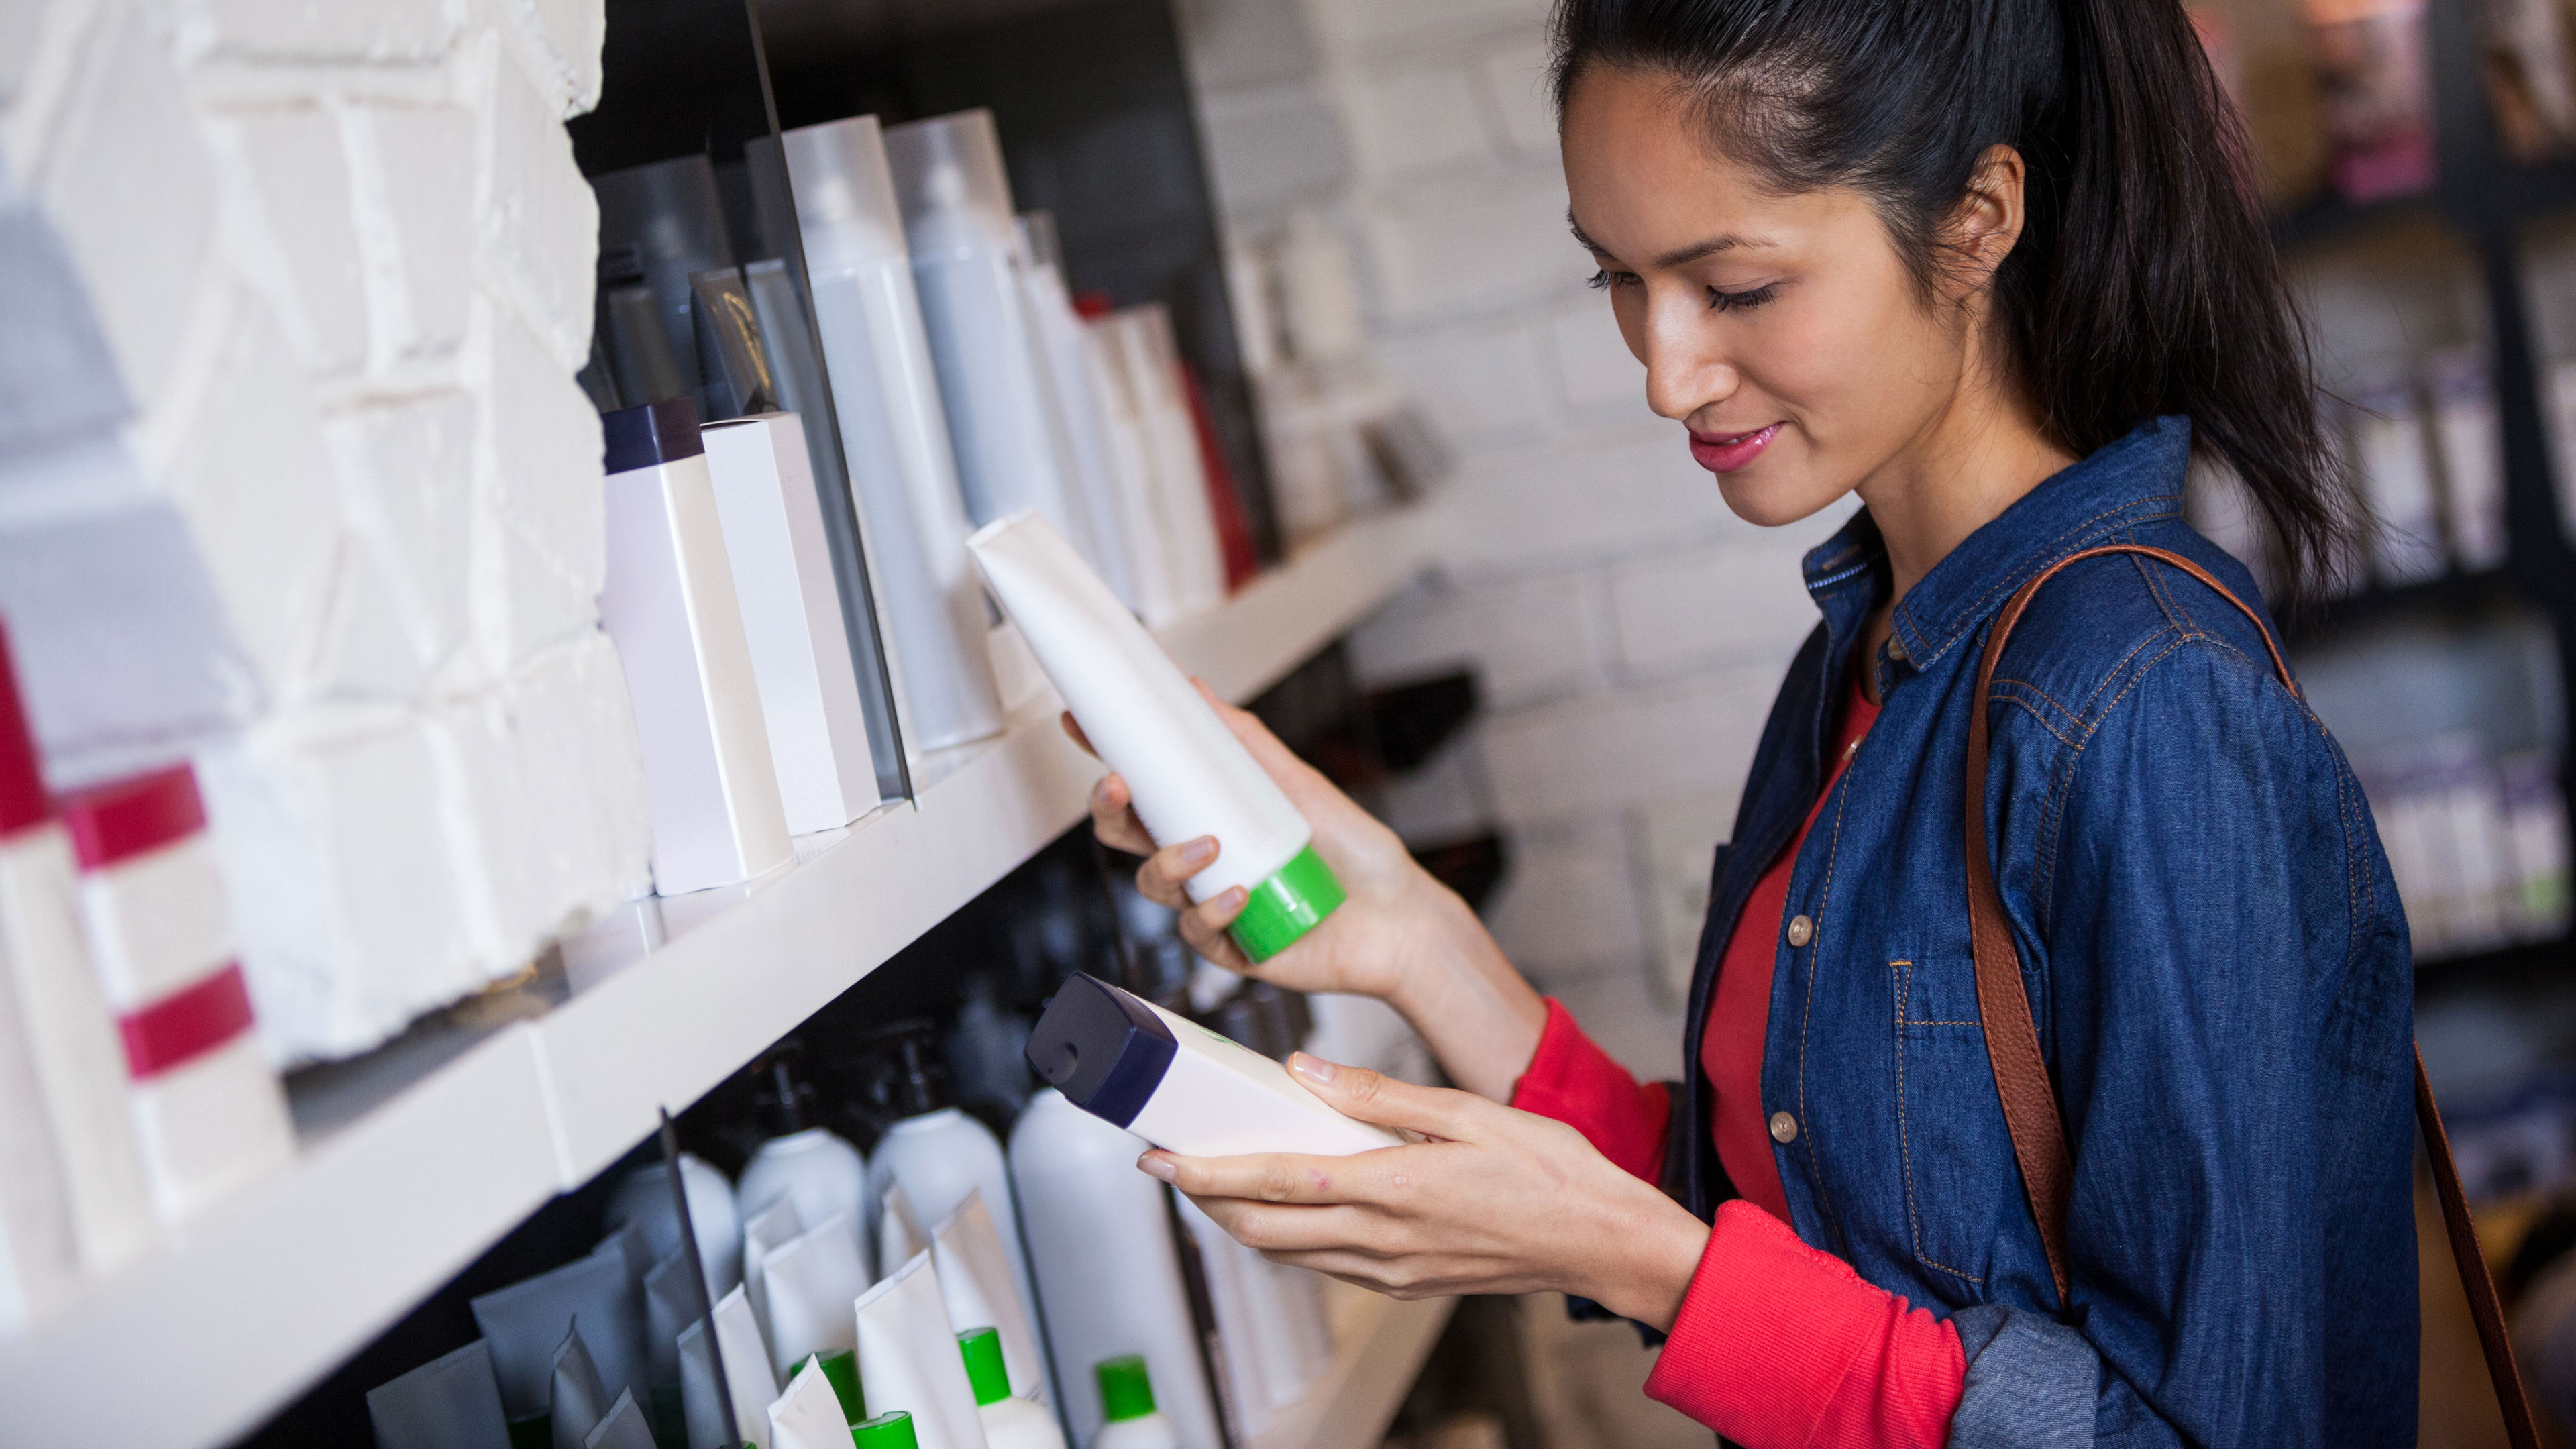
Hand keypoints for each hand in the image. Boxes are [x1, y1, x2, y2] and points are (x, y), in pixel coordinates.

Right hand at [1067, 682, 1455, 1002]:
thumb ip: (1245, 741)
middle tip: (1118, 785)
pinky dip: (1211, 909)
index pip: (1145, 787)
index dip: (1108, 757)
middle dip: (1108, 810)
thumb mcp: (1298, 784)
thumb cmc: (1354, 854)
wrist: (1400, 919)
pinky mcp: (1230, 948)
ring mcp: (1211, 904)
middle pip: (1126, 837)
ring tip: (1209, 845)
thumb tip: (1197, 689)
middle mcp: (1203, 860)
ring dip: (1168, 861)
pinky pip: (1196, 931)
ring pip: (1152, 883)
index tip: (1081, 723)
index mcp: (1211, 816)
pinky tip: (1240, 894)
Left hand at [1140, 1054, 1709, 1330]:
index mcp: (1394, 1187)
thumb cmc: (1550, 1172)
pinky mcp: (1407, 1283)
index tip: (1163, 1160)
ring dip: (1243, 1223)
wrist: (1601, 1242)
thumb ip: (1376, 1093)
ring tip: (1217, 1185)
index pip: (1275, 1182)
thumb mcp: (1465, 1111)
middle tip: (1171, 1171)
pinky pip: (1329, 1265)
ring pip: (1291, 1254)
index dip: (1208, 1174)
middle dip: (1207, 1204)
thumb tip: (1302, 1070)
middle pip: (1264, 1231)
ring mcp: (1394, 1270)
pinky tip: (1289, 1210)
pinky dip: (1291, 1239)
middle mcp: (1384, 1240)